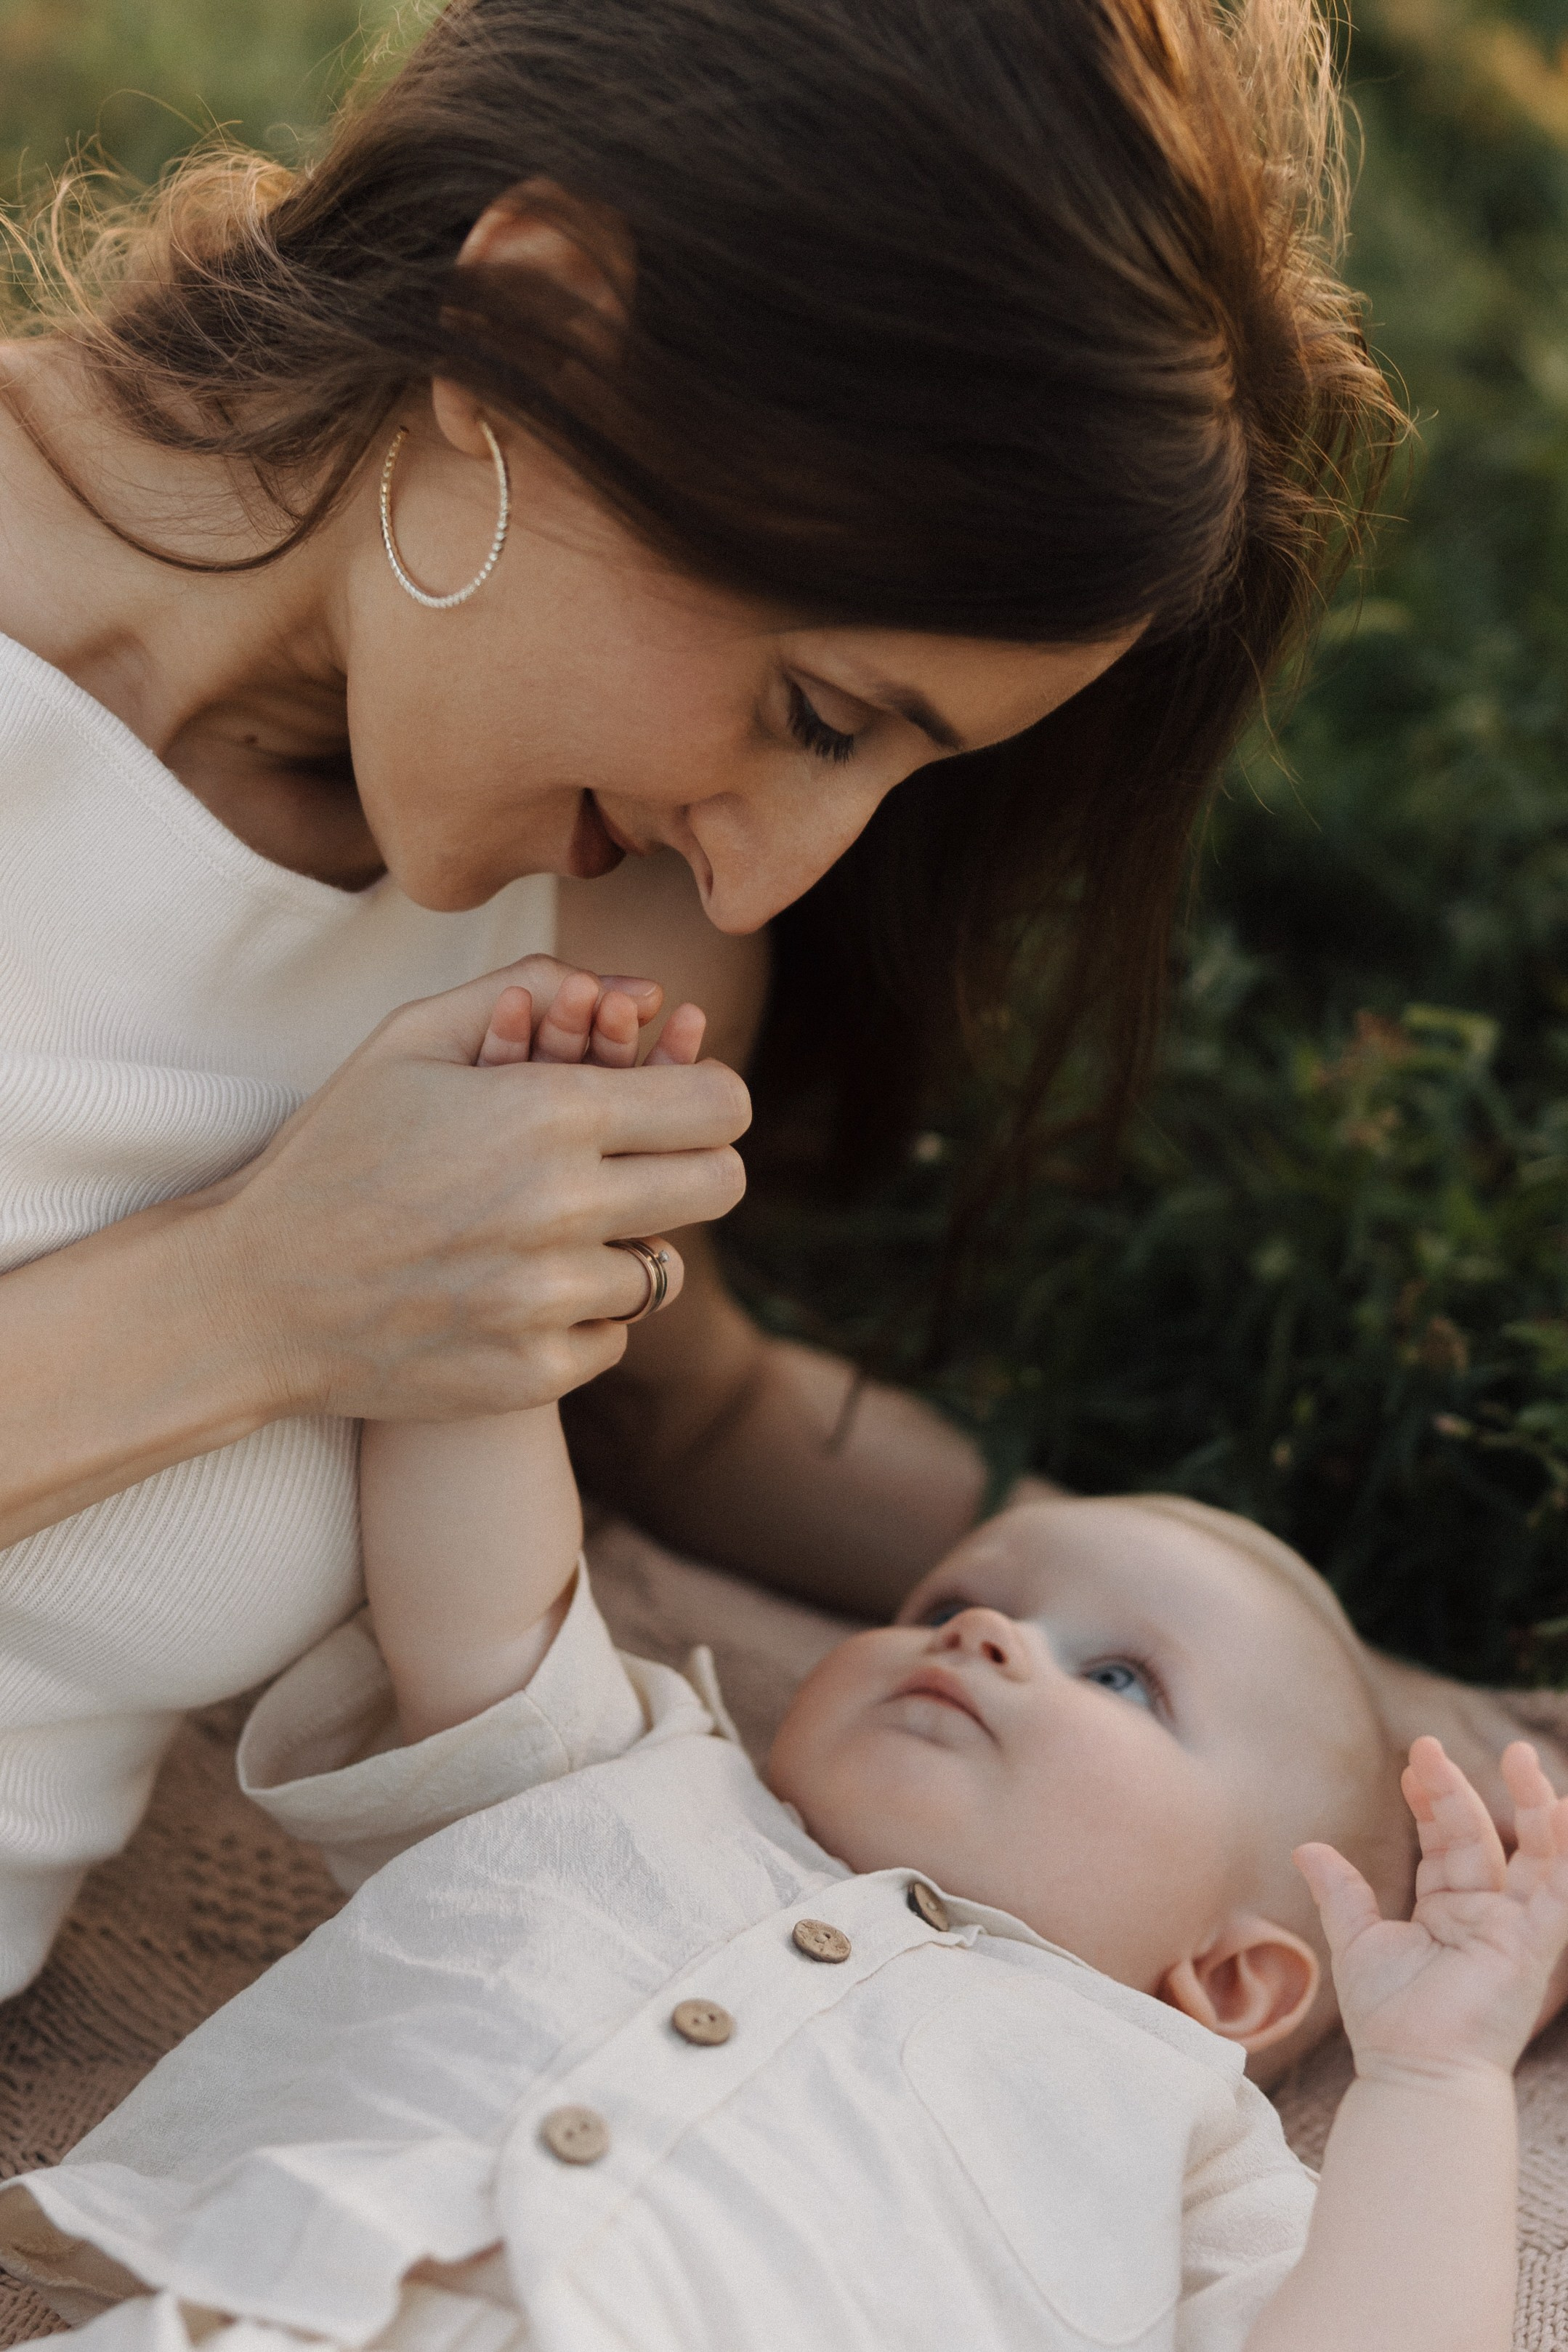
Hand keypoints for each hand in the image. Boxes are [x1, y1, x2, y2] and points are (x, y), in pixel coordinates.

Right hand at [194, 955, 747, 1422]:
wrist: (253, 1295)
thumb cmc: (335, 1152)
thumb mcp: (411, 1040)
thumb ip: (530, 989)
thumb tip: (643, 985)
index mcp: (547, 1113)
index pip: (719, 1105)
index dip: (708, 1096)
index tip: (680, 1103)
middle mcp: (562, 1208)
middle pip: (720, 1185)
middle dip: (692, 1165)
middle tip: (641, 1165)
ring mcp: (550, 1300)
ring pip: (661, 1269)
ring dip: (621, 1248)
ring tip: (550, 1233)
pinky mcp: (534, 1373)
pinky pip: (613, 1338)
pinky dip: (579, 1317)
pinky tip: (516, 1293)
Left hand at [1297, 1737, 1567, 2082]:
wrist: (1412, 2073)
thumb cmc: (1387, 2021)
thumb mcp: (1357, 1943)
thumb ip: (1341, 1893)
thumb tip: (1306, 1847)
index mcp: (1446, 1911)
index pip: (1442, 1841)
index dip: (1429, 1800)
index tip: (1413, 1761)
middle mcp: (1484, 1914)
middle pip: (1475, 1837)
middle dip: (1455, 1790)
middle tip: (1428, 1744)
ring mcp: (1513, 1928)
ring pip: (1531, 1854)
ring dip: (1530, 1805)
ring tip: (1520, 1754)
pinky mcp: (1533, 1946)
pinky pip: (1557, 1891)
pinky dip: (1564, 1851)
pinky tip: (1566, 1811)